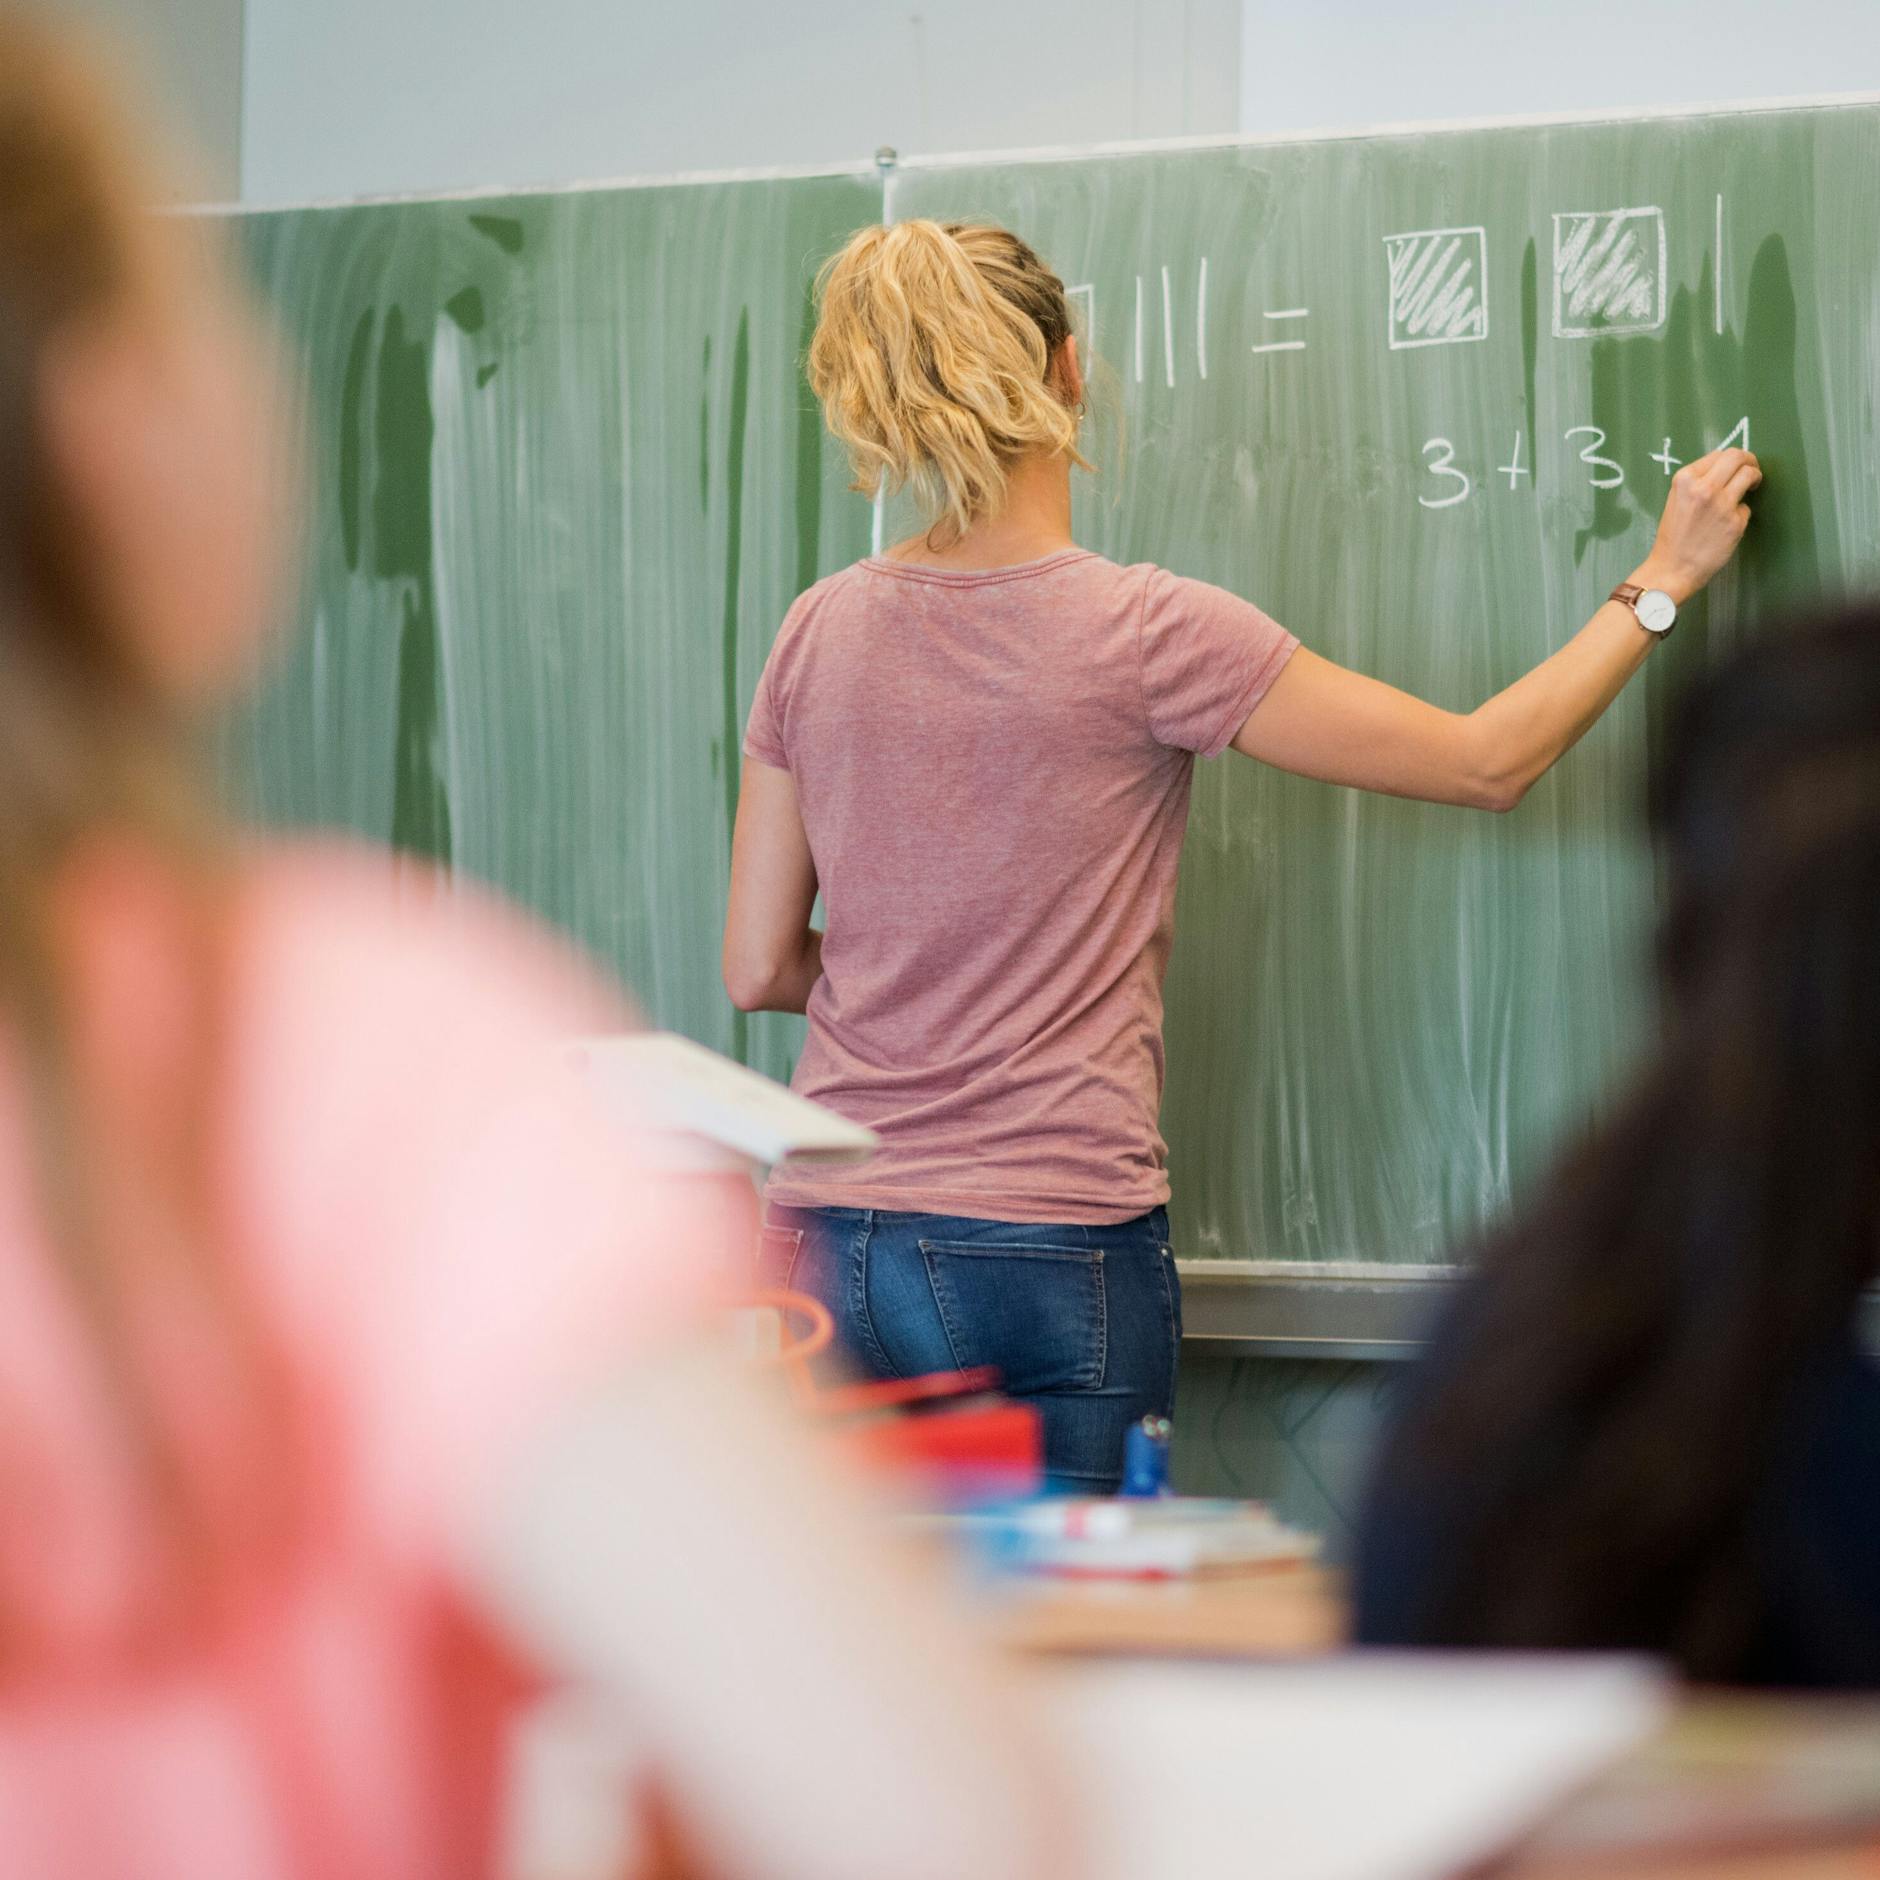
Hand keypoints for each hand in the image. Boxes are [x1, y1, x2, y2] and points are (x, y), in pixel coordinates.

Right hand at [1635, 446, 1761, 602]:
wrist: (1672, 568)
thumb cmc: (1673, 536)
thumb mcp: (1677, 500)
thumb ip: (1698, 482)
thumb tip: (1725, 469)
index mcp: (1685, 479)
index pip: (1719, 454)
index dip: (1731, 460)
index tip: (1736, 467)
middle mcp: (1704, 487)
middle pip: (1738, 457)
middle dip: (1750, 460)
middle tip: (1752, 470)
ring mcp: (1721, 504)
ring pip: (1749, 475)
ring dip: (1754, 478)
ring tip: (1751, 487)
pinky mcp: (1735, 521)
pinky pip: (1746, 507)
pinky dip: (1741, 513)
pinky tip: (1728, 524)